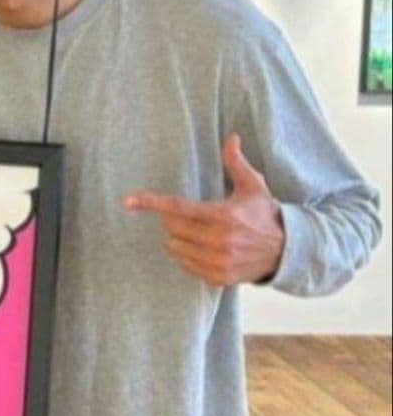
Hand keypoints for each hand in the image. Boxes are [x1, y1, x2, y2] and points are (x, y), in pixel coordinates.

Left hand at [123, 133, 285, 286]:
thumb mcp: (253, 186)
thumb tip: (231, 137)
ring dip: (176, 240)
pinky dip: (187, 258)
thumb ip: (236, 163)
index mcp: (223, 215)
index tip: (128, 200)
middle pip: (172, 230)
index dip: (151, 203)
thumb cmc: (265, 214)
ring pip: (176, 249)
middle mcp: (219, 240)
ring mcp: (218, 262)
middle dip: (171, 221)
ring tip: (193, 233)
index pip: (178, 208)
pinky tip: (199, 250)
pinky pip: (187, 267)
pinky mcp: (218, 278)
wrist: (286, 250)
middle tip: (183, 217)